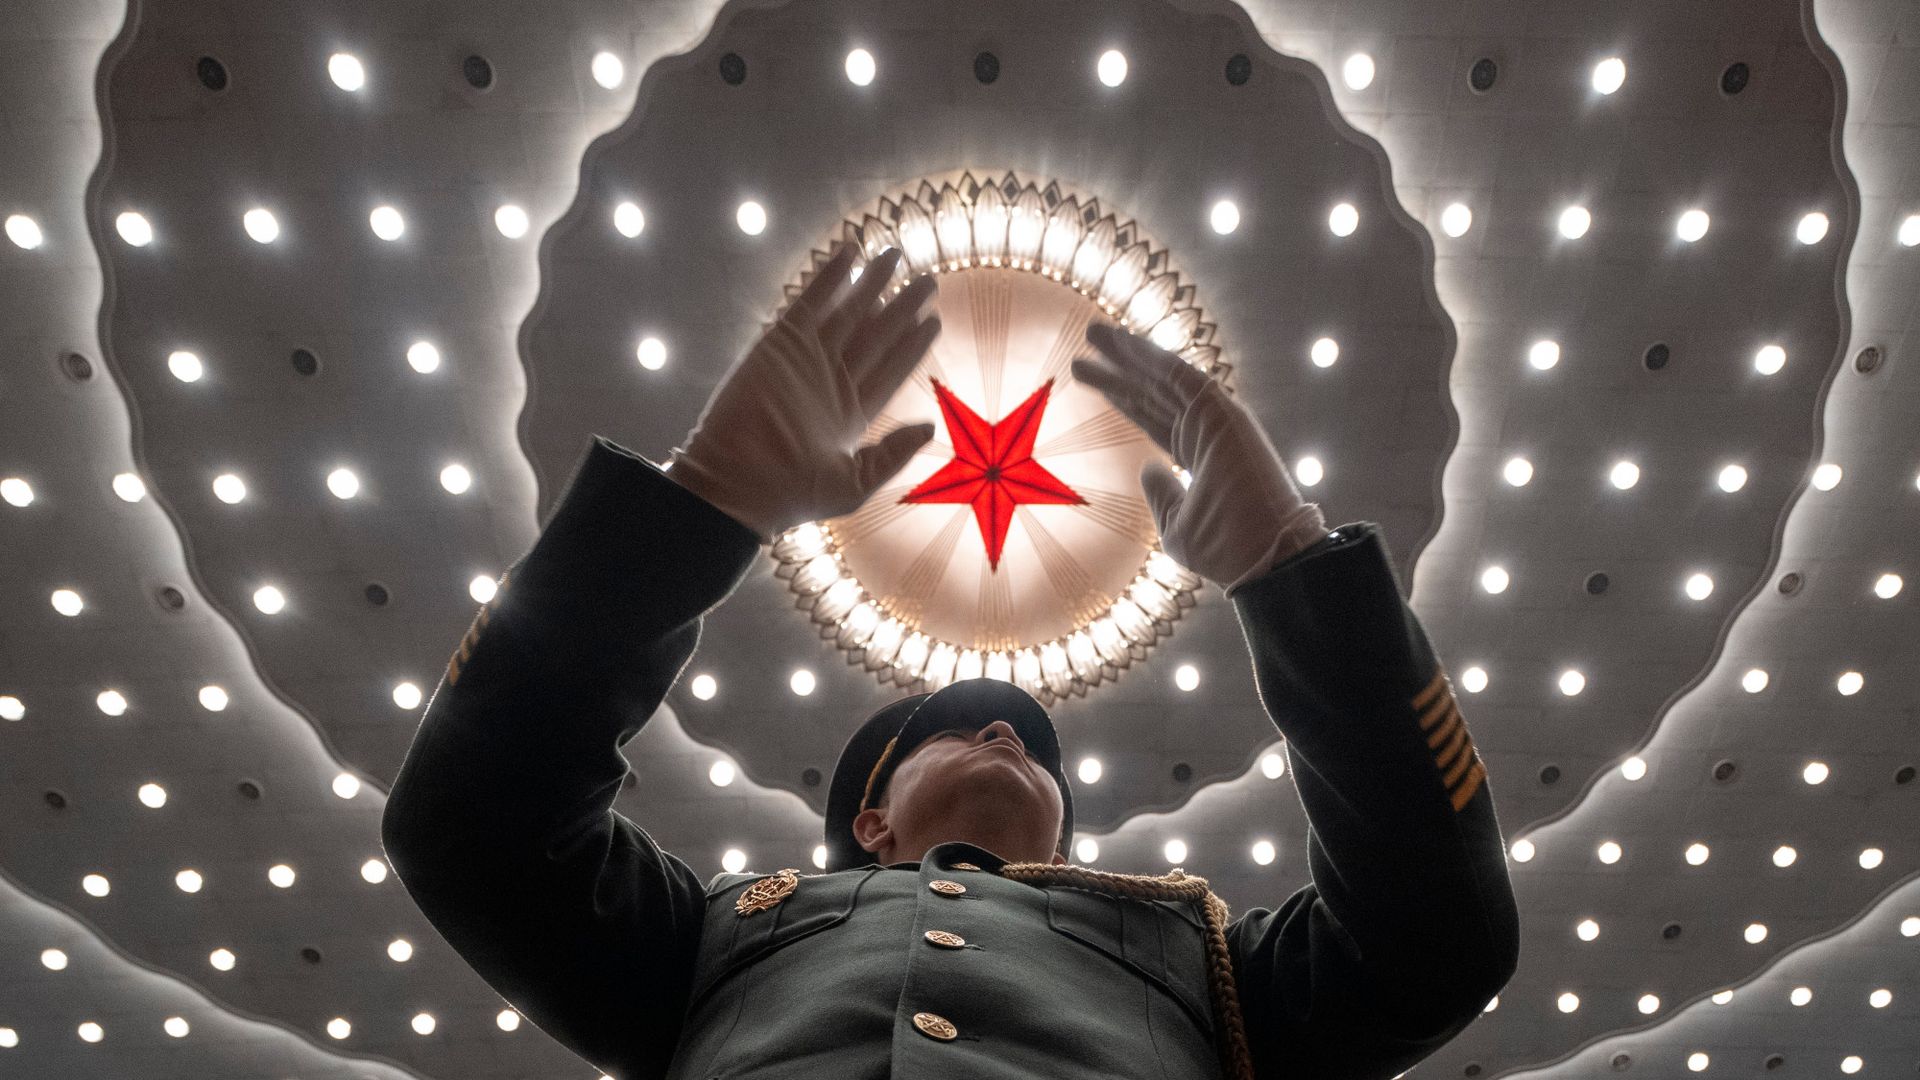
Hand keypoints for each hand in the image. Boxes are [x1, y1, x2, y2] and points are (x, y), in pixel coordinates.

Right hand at [667, 242, 941, 542]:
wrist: (737, 483)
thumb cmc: (792, 494)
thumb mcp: (855, 482)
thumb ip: (893, 454)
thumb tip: (930, 427)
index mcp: (852, 413)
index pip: (890, 369)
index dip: (913, 345)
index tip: (934, 320)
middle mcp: (832, 381)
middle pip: (876, 334)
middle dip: (902, 307)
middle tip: (929, 280)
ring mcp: (807, 360)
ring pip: (848, 311)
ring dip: (872, 284)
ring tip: (896, 255)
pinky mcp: (780, 343)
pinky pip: (810, 301)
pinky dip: (830, 277)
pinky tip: (851, 252)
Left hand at [1071, 323, 1327, 594]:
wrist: (1265, 558)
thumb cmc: (1226, 550)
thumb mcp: (1176, 526)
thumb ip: (1161, 494)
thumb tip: (1146, 468)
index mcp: (1198, 455)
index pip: (1152, 415)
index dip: (1120, 395)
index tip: (1088, 375)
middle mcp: (1207, 431)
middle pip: (1153, 390)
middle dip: (1119, 366)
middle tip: (1088, 336)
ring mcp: (1217, 419)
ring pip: (1164, 377)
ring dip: (1129, 352)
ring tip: (1093, 331)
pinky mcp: (1223, 413)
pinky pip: (1181, 376)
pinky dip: (1151, 358)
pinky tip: (1122, 343)